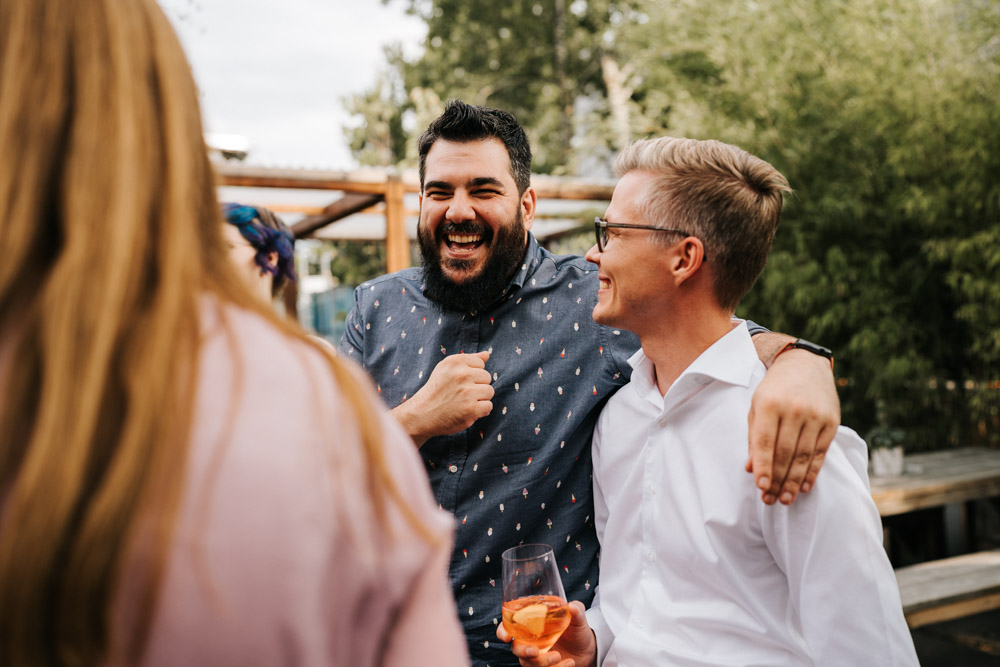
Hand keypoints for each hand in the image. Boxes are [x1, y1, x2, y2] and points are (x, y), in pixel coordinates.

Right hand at [391, 351, 493, 446]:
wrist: (422, 414)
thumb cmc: (436, 390)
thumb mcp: (446, 368)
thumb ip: (468, 359)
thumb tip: (487, 354)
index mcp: (455, 362)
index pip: (480, 363)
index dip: (473, 374)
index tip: (460, 382)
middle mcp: (461, 375)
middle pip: (487, 377)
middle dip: (478, 386)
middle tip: (462, 393)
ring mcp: (467, 392)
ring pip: (489, 391)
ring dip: (480, 399)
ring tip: (465, 402)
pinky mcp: (471, 409)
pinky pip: (488, 406)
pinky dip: (481, 411)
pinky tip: (468, 411)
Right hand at [496, 601, 596, 666]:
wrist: (588, 648)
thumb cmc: (576, 628)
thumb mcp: (578, 617)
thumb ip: (576, 610)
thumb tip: (572, 606)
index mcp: (531, 624)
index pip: (510, 627)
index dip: (503, 632)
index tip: (507, 637)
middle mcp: (530, 641)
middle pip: (516, 649)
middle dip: (523, 651)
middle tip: (535, 651)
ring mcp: (537, 656)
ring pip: (529, 663)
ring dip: (543, 662)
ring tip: (559, 656)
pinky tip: (569, 662)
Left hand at [747, 348, 839, 504]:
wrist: (805, 365)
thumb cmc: (774, 389)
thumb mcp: (756, 406)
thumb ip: (753, 437)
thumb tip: (751, 469)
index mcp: (769, 404)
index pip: (765, 441)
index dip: (764, 466)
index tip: (761, 487)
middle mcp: (794, 410)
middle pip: (785, 453)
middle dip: (777, 480)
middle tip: (770, 500)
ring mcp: (815, 416)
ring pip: (803, 456)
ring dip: (794, 481)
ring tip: (786, 499)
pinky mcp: (831, 422)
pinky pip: (820, 452)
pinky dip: (812, 472)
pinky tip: (804, 487)